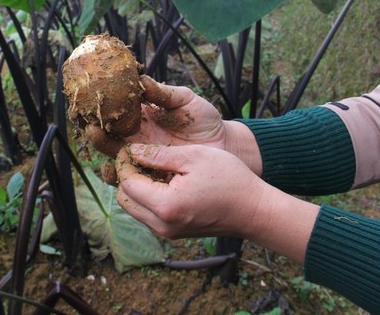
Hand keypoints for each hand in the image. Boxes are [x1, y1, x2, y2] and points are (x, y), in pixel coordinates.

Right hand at [87, 76, 261, 174]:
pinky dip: (118, 176)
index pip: (118, 112)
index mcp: (142, 117)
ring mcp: (142, 157)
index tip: (94, 103)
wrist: (223, 146)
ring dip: (105, 150)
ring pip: (115, 155)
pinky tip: (112, 171)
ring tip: (99, 143)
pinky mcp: (150, 175)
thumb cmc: (204, 120)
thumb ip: (165, 94)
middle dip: (99, 131)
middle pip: (111, 135)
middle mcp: (137, 138)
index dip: (105, 108)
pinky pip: (130, 178)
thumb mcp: (186, 101)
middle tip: (92, 126)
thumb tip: (142, 79)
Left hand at [115, 143, 263, 238]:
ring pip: (135, 208)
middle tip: (142, 157)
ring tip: (154, 167)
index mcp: (165, 205)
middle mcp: (162, 224)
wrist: (254, 210)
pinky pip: (148, 214)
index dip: (126, 163)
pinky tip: (164, 180)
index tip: (134, 147)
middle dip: (128, 177)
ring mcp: (167, 232)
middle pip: (125, 199)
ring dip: (138, 188)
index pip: (126, 183)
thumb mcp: (194, 156)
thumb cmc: (229, 179)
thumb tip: (131, 150)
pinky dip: (149, 198)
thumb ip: (158, 154)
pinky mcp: (173, 233)